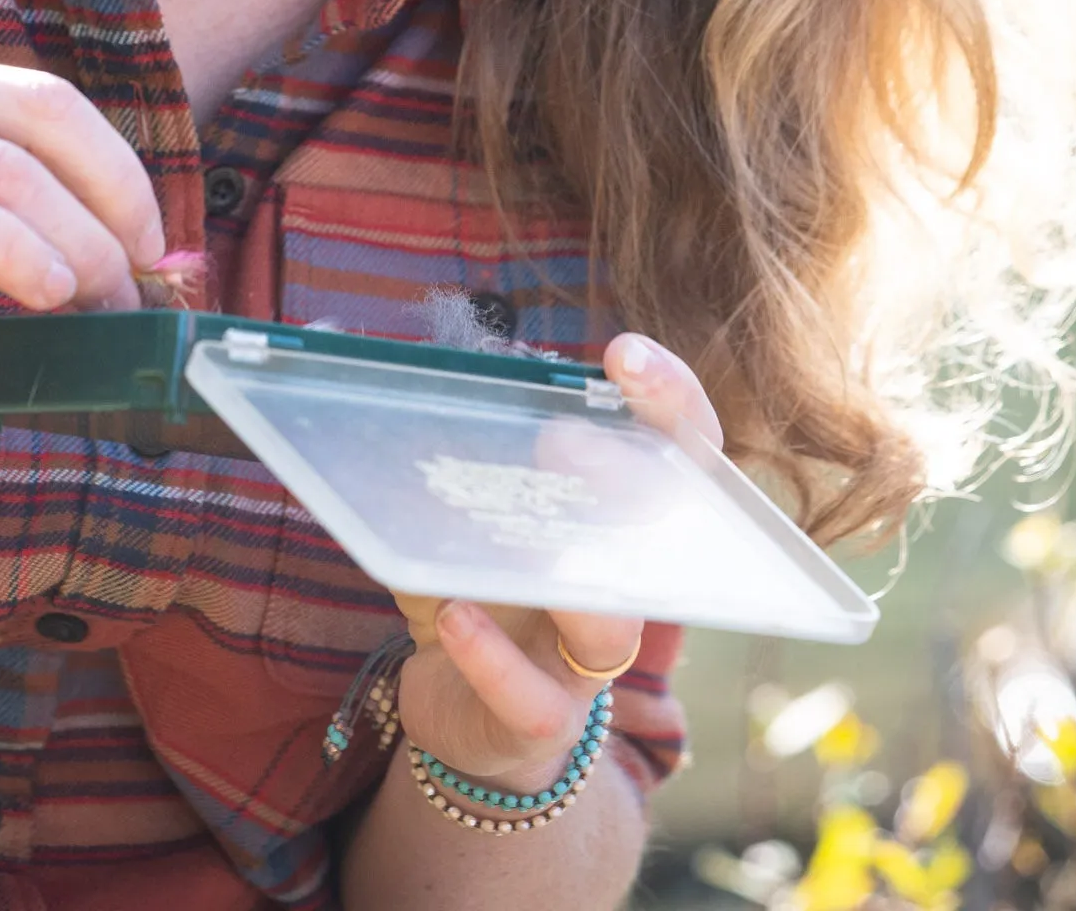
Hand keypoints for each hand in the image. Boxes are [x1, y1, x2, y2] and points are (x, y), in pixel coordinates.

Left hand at [388, 333, 718, 787]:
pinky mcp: (537, 719)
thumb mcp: (468, 515)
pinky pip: (532, 698)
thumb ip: (457, 454)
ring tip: (522, 539)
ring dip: (572, 588)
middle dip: (627, 484)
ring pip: (613, 631)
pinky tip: (456, 616)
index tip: (624, 357)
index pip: (677, 455)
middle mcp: (618, 590)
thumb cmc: (479, 592)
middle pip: (662, 537)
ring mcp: (584, 664)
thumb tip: (398, 375)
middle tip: (565, 438)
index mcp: (613, 527)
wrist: (461, 712)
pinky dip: (492, 658)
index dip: (669, 402)